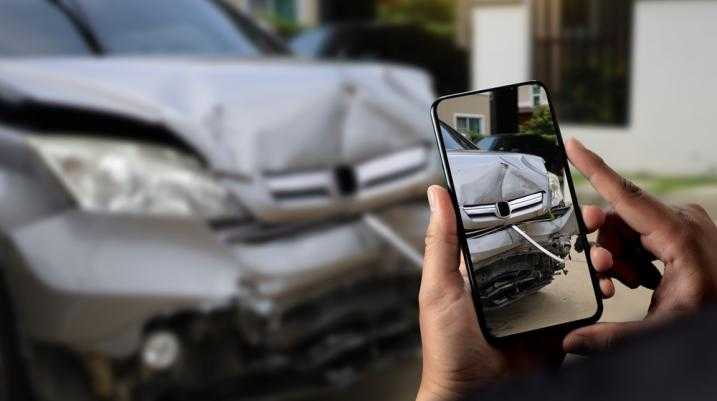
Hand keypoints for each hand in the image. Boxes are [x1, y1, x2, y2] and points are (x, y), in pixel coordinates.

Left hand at [416, 185, 611, 400]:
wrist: (473, 395)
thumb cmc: (447, 347)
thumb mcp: (439, 288)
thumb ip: (441, 242)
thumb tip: (437, 195)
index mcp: (487, 268)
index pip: (517, 228)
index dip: (541, 210)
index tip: (563, 195)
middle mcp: (514, 281)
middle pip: (551, 246)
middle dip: (577, 230)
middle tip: (594, 219)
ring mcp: (538, 304)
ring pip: (573, 271)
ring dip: (593, 257)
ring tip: (602, 253)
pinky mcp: (556, 327)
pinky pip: (582, 305)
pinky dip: (598, 292)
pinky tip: (604, 284)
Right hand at [563, 138, 716, 353]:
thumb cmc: (713, 315)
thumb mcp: (663, 329)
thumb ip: (613, 337)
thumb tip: (572, 342)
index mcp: (678, 235)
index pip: (624, 194)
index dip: (593, 168)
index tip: (573, 146)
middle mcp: (682, 221)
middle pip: (620, 219)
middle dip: (605, 248)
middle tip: (604, 275)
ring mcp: (684, 226)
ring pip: (628, 229)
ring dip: (617, 256)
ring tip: (625, 284)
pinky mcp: (683, 234)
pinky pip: (643, 236)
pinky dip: (633, 257)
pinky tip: (638, 280)